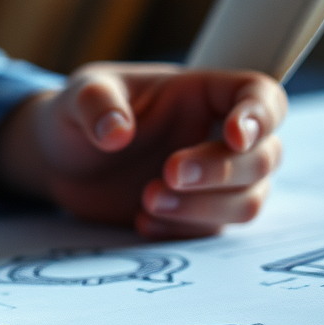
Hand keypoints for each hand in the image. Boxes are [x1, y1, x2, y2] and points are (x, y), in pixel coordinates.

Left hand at [0, 64, 286, 237]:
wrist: (60, 162)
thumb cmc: (79, 113)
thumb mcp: (79, 94)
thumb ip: (96, 103)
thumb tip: (116, 133)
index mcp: (200, 92)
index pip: (259, 94)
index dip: (260, 116)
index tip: (233, 136)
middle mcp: (215, 134)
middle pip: (264, 156)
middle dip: (221, 170)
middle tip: (167, 174)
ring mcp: (212, 179)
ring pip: (249, 200)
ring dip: (205, 207)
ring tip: (147, 201)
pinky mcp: (196, 214)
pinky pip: (214, 232)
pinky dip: (183, 231)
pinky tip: (141, 221)